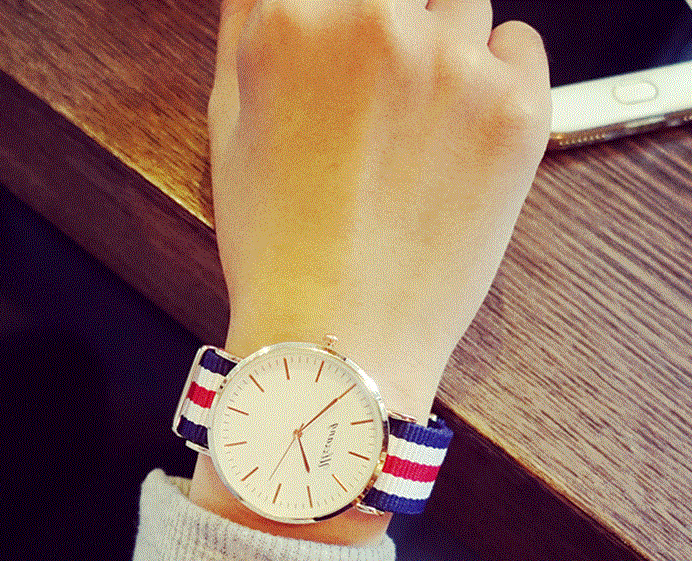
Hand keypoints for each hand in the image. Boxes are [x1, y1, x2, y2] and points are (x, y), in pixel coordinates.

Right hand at [208, 0, 550, 420]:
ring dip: (441, 51)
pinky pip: (522, 45)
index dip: (334, 18)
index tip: (344, 53)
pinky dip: (499, 74)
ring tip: (415, 129)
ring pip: (461, 8)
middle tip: (375, 96)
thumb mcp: (227, 132)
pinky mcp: (517, 113)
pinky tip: (462, 131)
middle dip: (386, 25)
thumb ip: (244, 29)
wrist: (339, 339)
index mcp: (295, 23)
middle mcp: (378, 24)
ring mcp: (455, 67)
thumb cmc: (277, 253)